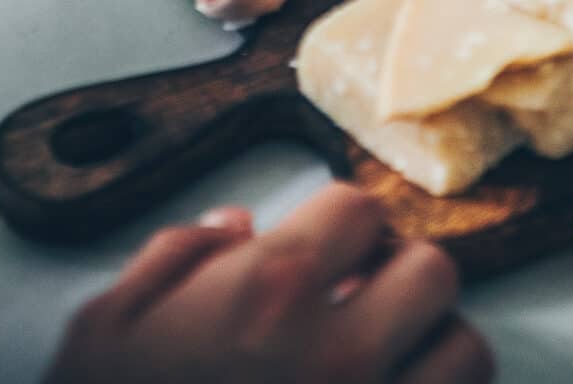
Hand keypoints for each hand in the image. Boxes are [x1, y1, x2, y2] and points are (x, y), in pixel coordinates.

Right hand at [46, 184, 493, 383]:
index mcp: (271, 294)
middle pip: (432, 270)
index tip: (325, 249)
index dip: (339, 224)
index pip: (358, 209)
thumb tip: (236, 227)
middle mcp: (343, 354)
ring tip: (390, 361)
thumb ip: (174, 258)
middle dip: (398, 274)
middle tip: (362, 297)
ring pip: (466, 353)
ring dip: (434, 348)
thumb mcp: (106, 331)